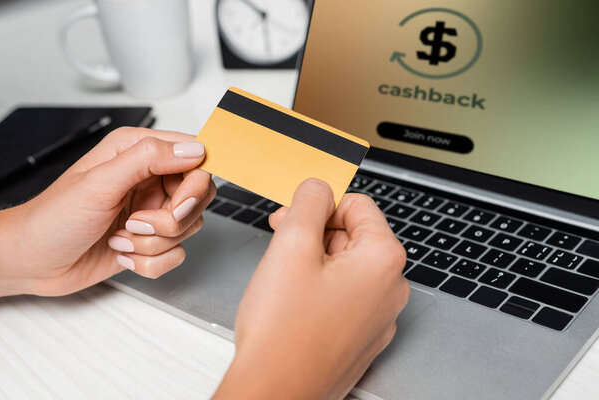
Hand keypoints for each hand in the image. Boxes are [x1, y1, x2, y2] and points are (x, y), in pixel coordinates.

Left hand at [0, 127, 214, 296]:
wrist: (32, 261)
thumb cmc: (53, 218)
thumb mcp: (99, 183)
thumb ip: (148, 159)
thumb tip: (193, 151)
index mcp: (137, 152)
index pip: (195, 158)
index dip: (195, 184)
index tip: (178, 204)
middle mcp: (149, 179)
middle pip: (198, 196)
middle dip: (172, 219)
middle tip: (138, 222)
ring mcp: (151, 210)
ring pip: (188, 228)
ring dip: (154, 242)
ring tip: (121, 236)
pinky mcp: (150, 240)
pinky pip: (175, 254)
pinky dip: (149, 261)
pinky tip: (122, 251)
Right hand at [213, 179, 409, 399]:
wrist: (274, 393)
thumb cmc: (283, 333)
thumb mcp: (291, 245)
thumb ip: (308, 202)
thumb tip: (318, 186)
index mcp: (384, 261)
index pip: (359, 205)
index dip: (322, 204)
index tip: (297, 214)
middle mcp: (390, 289)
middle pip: (354, 236)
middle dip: (316, 233)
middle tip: (283, 242)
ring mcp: (378, 317)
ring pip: (346, 266)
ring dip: (315, 261)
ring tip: (285, 279)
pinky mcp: (361, 337)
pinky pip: (345, 296)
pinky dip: (320, 289)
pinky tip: (295, 303)